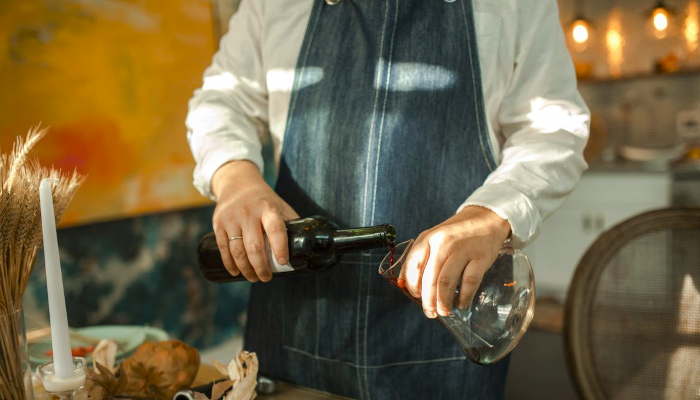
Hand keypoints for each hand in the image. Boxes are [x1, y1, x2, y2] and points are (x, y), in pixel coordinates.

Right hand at [211, 161, 298, 281]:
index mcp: (268, 208)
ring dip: (246, 269)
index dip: (280, 248)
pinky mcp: (219, 224)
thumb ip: (290, 223)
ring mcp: (232, 218)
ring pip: (238, 251)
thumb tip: (304, 245)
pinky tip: (236, 272)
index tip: (282, 262)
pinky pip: (223, 248)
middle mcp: (248, 213)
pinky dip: (230, 264)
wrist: (237, 183)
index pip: (276, 229)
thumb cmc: (264, 199)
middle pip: (254, 246)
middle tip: (266, 278)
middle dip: (261, 267)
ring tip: (254, 278)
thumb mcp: (279, 205)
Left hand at [403, 206, 510, 317]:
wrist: (486, 218)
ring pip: (447, 283)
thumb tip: (404, 283)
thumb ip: (420, 257)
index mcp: (428, 238)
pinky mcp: (480, 258)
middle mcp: (443, 243)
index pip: (413, 264)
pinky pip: (469, 283)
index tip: (415, 296)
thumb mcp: (434, 238)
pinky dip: (464, 297)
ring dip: (443, 302)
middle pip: (430, 278)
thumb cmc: (456, 233)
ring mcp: (463, 250)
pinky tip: (461, 304)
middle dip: (428, 300)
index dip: (412, 284)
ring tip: (443, 311)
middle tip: (430, 312)